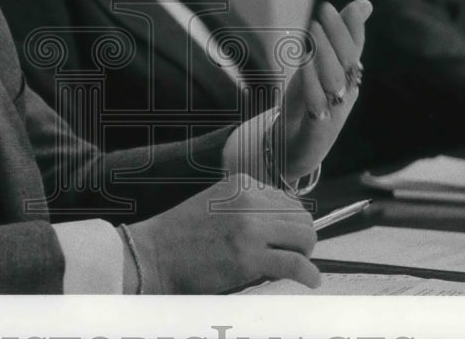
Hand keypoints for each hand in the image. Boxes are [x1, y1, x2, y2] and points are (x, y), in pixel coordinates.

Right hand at [126, 175, 318, 293]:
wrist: (154, 256)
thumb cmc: (181, 236)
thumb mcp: (216, 204)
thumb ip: (247, 207)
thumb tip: (283, 226)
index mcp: (241, 184)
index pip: (287, 200)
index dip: (290, 223)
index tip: (285, 238)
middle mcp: (249, 200)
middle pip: (301, 217)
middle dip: (302, 238)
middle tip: (292, 255)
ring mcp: (250, 228)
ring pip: (305, 237)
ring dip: (305, 254)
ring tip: (294, 266)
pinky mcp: (249, 257)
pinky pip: (296, 264)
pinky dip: (309, 274)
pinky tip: (310, 280)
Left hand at [279, 0, 371, 178]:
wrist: (291, 151)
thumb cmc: (309, 105)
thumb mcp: (319, 68)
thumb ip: (336, 39)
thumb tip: (363, 2)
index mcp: (349, 79)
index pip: (355, 49)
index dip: (350, 27)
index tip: (338, 5)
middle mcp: (346, 94)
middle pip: (348, 61)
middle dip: (338, 33)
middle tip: (324, 9)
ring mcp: (334, 113)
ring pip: (335, 80)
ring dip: (325, 53)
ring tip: (313, 28)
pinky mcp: (318, 130)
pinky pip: (318, 104)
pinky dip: (313, 83)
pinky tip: (304, 64)